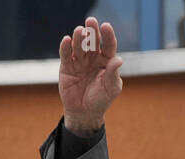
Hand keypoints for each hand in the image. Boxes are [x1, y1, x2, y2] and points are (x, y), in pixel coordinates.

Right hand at [59, 17, 122, 134]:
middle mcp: (93, 58)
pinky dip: (65, 47)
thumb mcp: (111, 88)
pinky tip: (67, 40)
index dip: (107, 35)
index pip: (108, 46)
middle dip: (92, 31)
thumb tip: (119, 59)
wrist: (84, 112)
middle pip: (93, 42)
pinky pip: (66, 54)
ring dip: (79, 37)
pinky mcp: (67, 66)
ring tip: (80, 30)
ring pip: (79, 46)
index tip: (106, 26)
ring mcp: (79, 61)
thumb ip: (113, 74)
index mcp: (106, 62)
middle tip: (91, 20)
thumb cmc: (101, 100)